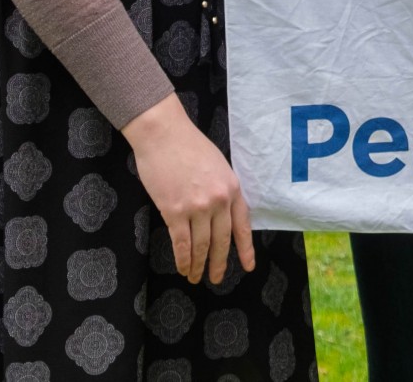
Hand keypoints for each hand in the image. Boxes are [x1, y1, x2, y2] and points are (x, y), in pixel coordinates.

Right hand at [122, 94, 254, 283]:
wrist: (164, 133)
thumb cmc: (188, 145)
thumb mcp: (217, 165)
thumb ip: (222, 190)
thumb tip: (221, 214)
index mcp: (232, 188)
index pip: (242, 225)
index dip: (245, 248)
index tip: (248, 266)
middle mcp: (219, 200)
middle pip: (221, 241)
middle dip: (219, 263)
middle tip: (216, 278)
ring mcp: (197, 207)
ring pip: (200, 246)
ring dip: (198, 265)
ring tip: (195, 277)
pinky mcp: (174, 211)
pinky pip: (181, 243)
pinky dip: (183, 259)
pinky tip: (182, 268)